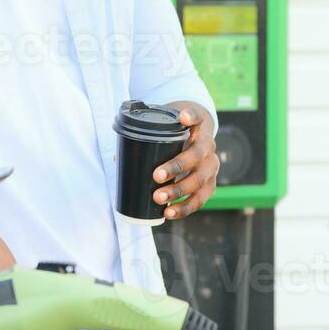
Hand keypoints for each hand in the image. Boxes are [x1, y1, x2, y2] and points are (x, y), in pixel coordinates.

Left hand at [152, 103, 218, 220]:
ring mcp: (211, 167)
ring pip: (200, 180)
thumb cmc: (176, 137)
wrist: (198, 143)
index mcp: (198, 128)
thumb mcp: (168, 130)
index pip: (197, 118)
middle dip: (176, 167)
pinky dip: (185, 208)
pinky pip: (200, 199)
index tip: (183, 117)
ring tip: (159, 200)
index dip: (191, 117)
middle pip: (196, 156)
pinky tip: (170, 213)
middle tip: (156, 176)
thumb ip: (146, 139)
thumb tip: (117, 158)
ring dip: (179, 191)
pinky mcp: (210, 185)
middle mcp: (208, 146)